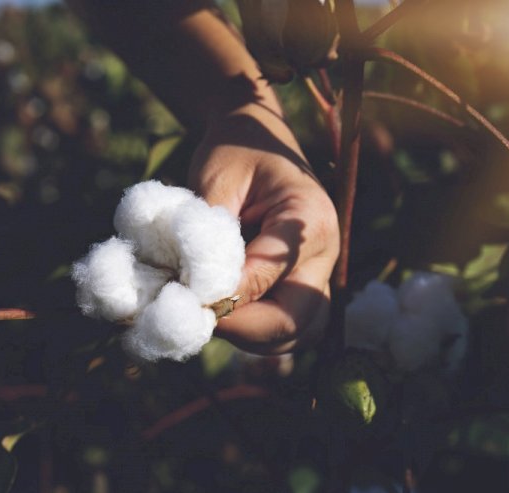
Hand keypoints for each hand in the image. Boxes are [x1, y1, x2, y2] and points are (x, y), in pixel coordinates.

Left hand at [189, 102, 339, 354]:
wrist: (256, 139)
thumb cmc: (236, 151)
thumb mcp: (217, 178)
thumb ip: (210, 231)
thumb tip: (194, 288)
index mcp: (309, 218)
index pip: (267, 276)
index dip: (225, 296)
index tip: (183, 299)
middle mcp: (325, 253)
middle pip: (298, 320)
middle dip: (244, 330)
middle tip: (196, 319)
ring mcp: (319, 273)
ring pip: (298, 333)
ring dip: (251, 337)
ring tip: (207, 317)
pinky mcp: (304, 285)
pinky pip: (290, 327)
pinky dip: (256, 333)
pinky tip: (222, 316)